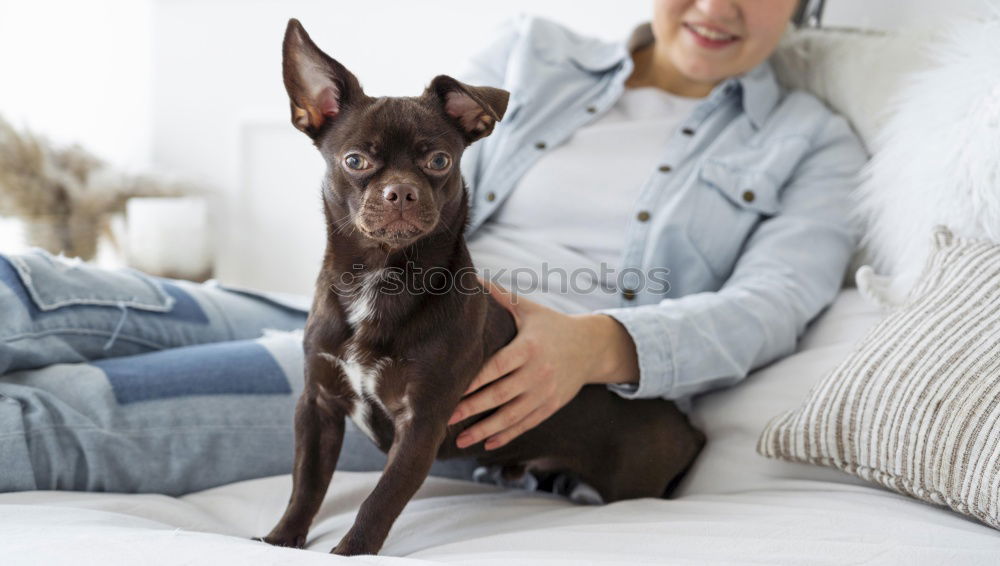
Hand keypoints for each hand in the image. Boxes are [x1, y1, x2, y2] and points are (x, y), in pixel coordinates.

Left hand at [448, 278, 639, 450]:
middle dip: (471, 408)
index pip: (496, 366)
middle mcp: (538, 372)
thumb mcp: (528, 309)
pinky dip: (506, 435)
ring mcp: (545, 392)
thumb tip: (468, 278)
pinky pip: (526, 424)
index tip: (449, 389)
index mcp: (529, 347)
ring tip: (461, 441)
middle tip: (445, 418)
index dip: (473, 380)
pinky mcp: (551, 406)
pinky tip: (487, 444)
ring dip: (485, 430)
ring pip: (511, 416)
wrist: (592, 347)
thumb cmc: (551, 325)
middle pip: (500, 394)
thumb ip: (499, 296)